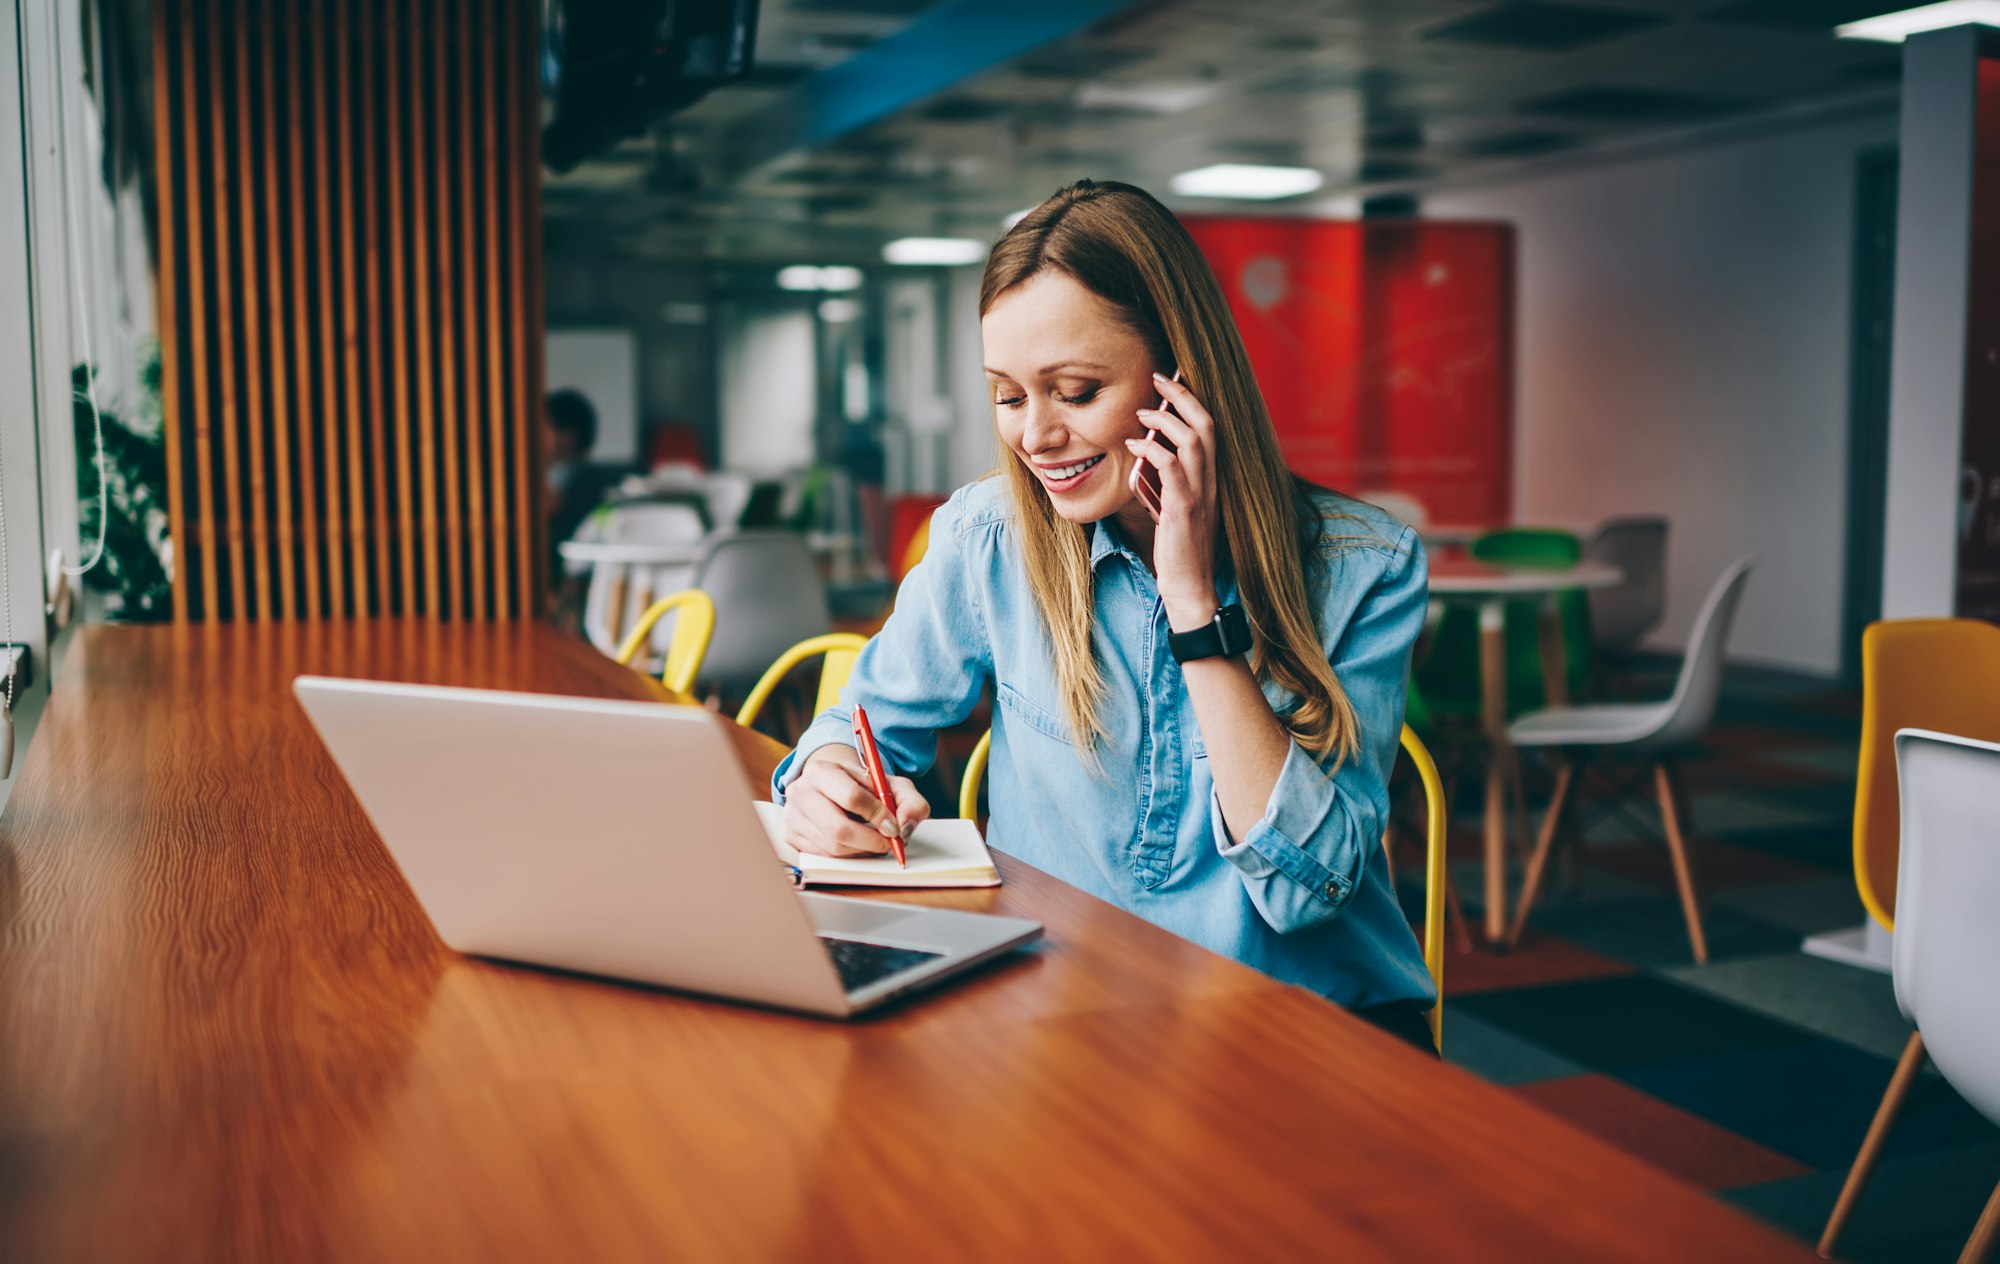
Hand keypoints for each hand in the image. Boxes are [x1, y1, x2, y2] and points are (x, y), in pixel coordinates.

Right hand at [783, 743, 930, 857]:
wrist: (831, 785)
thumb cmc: (862, 786)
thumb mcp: (890, 784)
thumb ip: (909, 801)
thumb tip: (905, 827)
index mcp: (822, 771)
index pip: (852, 797)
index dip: (877, 816)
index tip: (893, 827)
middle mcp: (801, 792)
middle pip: (838, 829)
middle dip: (870, 841)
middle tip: (888, 843)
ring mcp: (792, 816)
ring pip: (833, 847)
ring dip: (861, 851)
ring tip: (874, 842)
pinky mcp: (791, 836)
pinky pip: (824, 856)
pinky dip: (846, 855)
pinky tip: (856, 845)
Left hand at [1126, 371, 1219, 627]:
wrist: (1189, 586)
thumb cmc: (1179, 550)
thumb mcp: (1176, 508)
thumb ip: (1169, 482)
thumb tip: (1147, 455)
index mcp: (1211, 479)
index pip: (1209, 430)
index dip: (1192, 402)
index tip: (1170, 384)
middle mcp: (1211, 482)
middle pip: (1206, 425)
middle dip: (1182, 396)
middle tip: (1158, 378)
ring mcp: (1200, 494)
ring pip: (1193, 441)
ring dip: (1166, 420)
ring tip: (1142, 411)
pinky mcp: (1184, 509)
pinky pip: (1172, 468)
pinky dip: (1152, 450)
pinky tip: (1134, 445)